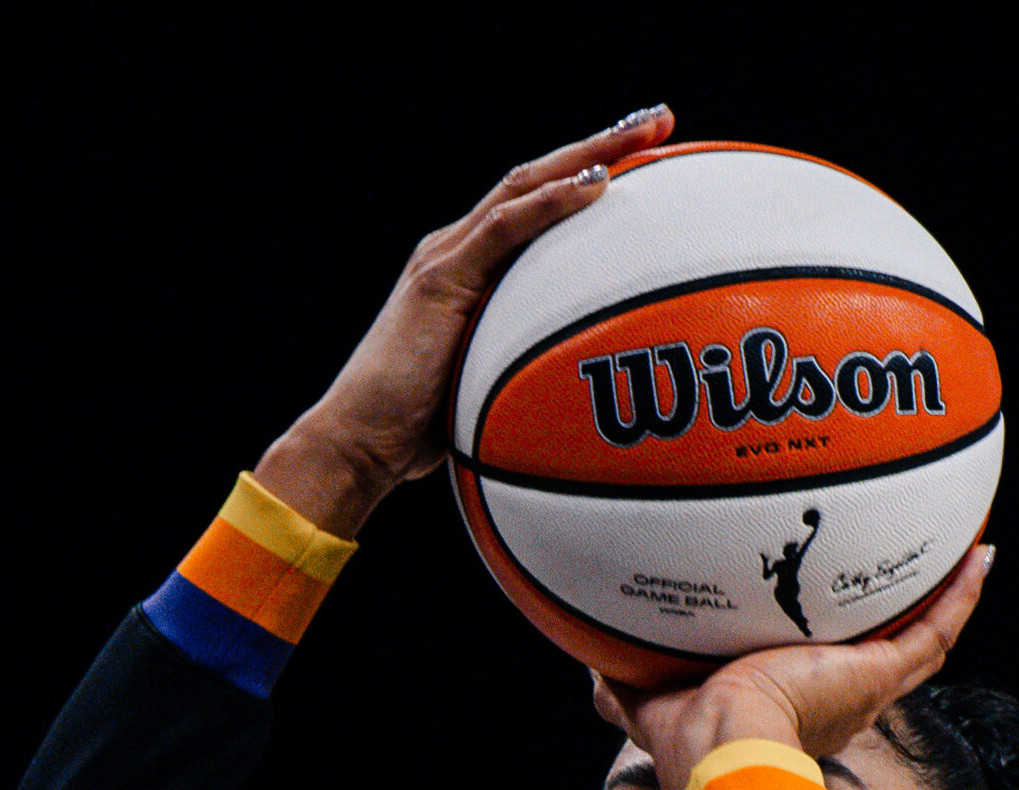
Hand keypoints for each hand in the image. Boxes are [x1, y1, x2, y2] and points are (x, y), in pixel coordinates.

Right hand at [253, 106, 676, 536]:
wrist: (357, 441)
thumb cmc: (419, 432)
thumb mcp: (490, 390)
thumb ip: (527, 372)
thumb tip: (583, 395)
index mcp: (469, 269)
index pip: (536, 205)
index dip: (589, 174)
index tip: (649, 157)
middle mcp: (456, 249)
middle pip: (537, 179)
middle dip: (602, 144)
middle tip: (661, 119)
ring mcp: (445, 258)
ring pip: (525, 186)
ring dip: (589, 154)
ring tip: (645, 131)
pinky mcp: (439, 279)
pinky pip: (503, 229)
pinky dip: (550, 204)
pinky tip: (596, 184)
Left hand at [593, 545, 994, 789]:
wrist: (724, 752)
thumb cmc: (686, 740)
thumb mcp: (645, 699)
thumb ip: (621, 685)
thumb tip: (589, 671)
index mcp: (786, 706)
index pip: (814, 672)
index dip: (826, 647)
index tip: (824, 613)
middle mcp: (834, 698)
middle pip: (874, 655)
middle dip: (889, 618)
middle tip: (900, 573)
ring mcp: (864, 687)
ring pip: (918, 641)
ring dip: (943, 597)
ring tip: (965, 554)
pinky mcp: (881, 675)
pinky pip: (936, 630)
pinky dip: (962, 594)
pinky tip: (983, 555)